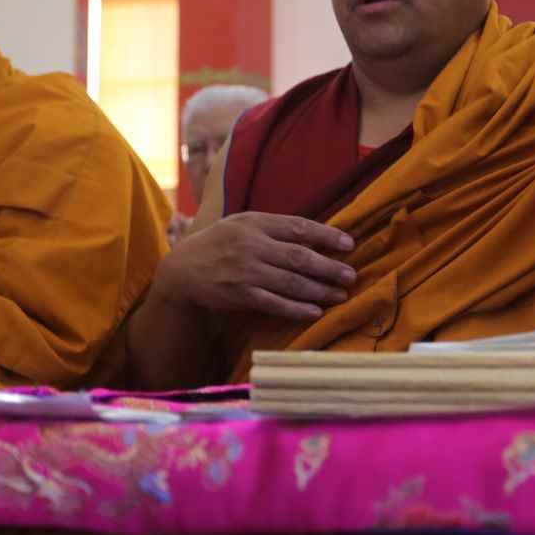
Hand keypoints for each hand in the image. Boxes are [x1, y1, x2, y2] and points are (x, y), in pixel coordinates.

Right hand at [153, 212, 356, 320]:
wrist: (182, 269)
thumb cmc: (220, 244)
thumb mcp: (242, 225)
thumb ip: (275, 228)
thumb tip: (317, 236)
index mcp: (254, 222)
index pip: (298, 227)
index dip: (326, 235)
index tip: (349, 244)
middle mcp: (250, 245)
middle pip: (298, 257)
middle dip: (328, 267)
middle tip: (351, 276)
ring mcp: (245, 271)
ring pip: (290, 282)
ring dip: (319, 290)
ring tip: (340, 295)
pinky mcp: (239, 295)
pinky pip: (273, 303)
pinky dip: (295, 309)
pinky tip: (315, 312)